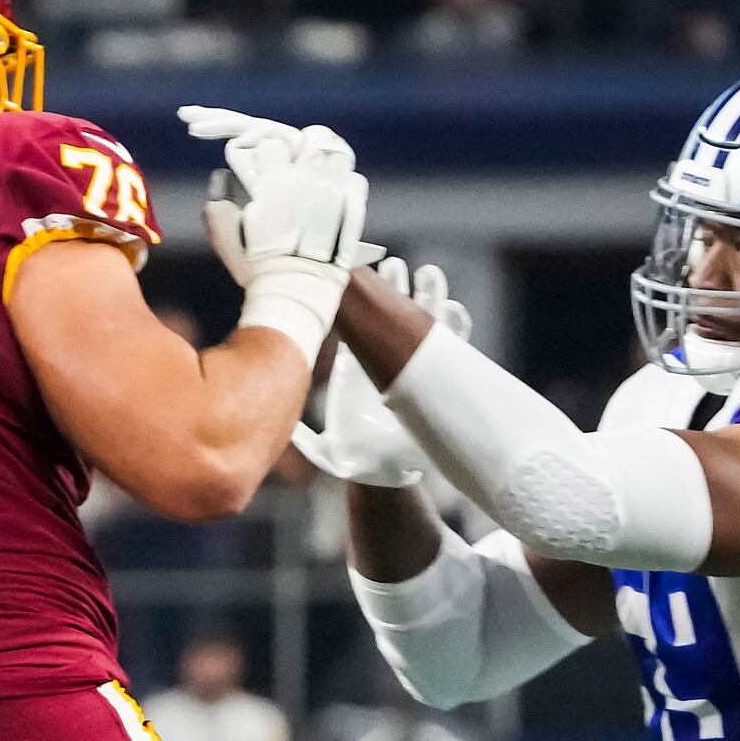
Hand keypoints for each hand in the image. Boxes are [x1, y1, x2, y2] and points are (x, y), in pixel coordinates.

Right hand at [179, 107, 377, 355]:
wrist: (293, 294)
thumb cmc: (255, 268)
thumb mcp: (226, 236)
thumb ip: (218, 202)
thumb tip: (221, 177)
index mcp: (273, 183)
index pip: (273, 143)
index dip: (267, 151)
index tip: (265, 163)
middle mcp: (307, 182)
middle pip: (314, 137)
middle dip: (303, 145)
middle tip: (297, 159)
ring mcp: (333, 194)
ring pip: (339, 153)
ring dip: (328, 158)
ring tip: (320, 171)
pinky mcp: (352, 210)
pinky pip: (355, 181)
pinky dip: (345, 184)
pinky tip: (335, 194)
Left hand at [296, 257, 469, 487]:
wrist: (388, 476)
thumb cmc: (357, 463)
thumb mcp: (327, 452)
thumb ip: (305, 442)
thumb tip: (284, 429)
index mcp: (357, 373)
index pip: (358, 331)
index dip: (360, 307)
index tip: (359, 282)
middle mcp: (384, 367)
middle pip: (390, 318)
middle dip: (395, 290)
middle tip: (395, 264)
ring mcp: (411, 371)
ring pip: (422, 326)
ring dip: (426, 300)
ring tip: (428, 275)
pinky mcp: (436, 381)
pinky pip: (450, 349)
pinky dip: (455, 328)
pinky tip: (455, 310)